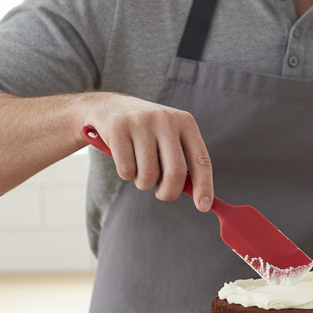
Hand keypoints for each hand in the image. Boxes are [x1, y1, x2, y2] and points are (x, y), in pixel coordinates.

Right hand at [78, 93, 213, 209]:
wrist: (108, 106)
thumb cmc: (145, 131)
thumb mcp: (169, 136)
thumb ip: (183, 161)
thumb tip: (200, 197)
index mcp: (186, 122)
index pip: (201, 160)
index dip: (204, 186)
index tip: (203, 206)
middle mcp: (166, 120)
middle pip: (176, 173)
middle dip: (168, 192)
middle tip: (161, 193)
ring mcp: (142, 122)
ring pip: (148, 176)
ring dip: (143, 183)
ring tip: (139, 167)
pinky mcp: (118, 129)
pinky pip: (126, 171)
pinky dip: (126, 173)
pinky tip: (123, 157)